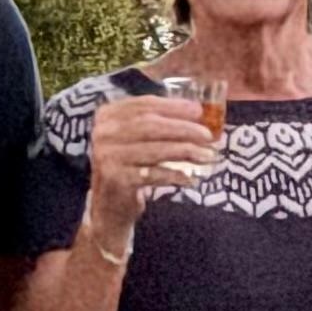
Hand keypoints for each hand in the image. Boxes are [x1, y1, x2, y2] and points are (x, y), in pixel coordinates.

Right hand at [82, 91, 217, 232]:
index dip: (173, 106)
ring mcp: (108, 156)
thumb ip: (157, 121)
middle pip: (151, 125)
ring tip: (207, 155)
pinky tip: (191, 178)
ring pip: (155, 149)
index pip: (144, 105)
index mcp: (107, 116)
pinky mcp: (117, 179)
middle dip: (183, 128)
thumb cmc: (129, 166)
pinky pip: (154, 174)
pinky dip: (175, 175)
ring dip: (186, 151)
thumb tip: (196, 110)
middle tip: (208, 135)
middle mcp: (103, 133)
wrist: (108, 205)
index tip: (198, 111)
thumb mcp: (135, 138)